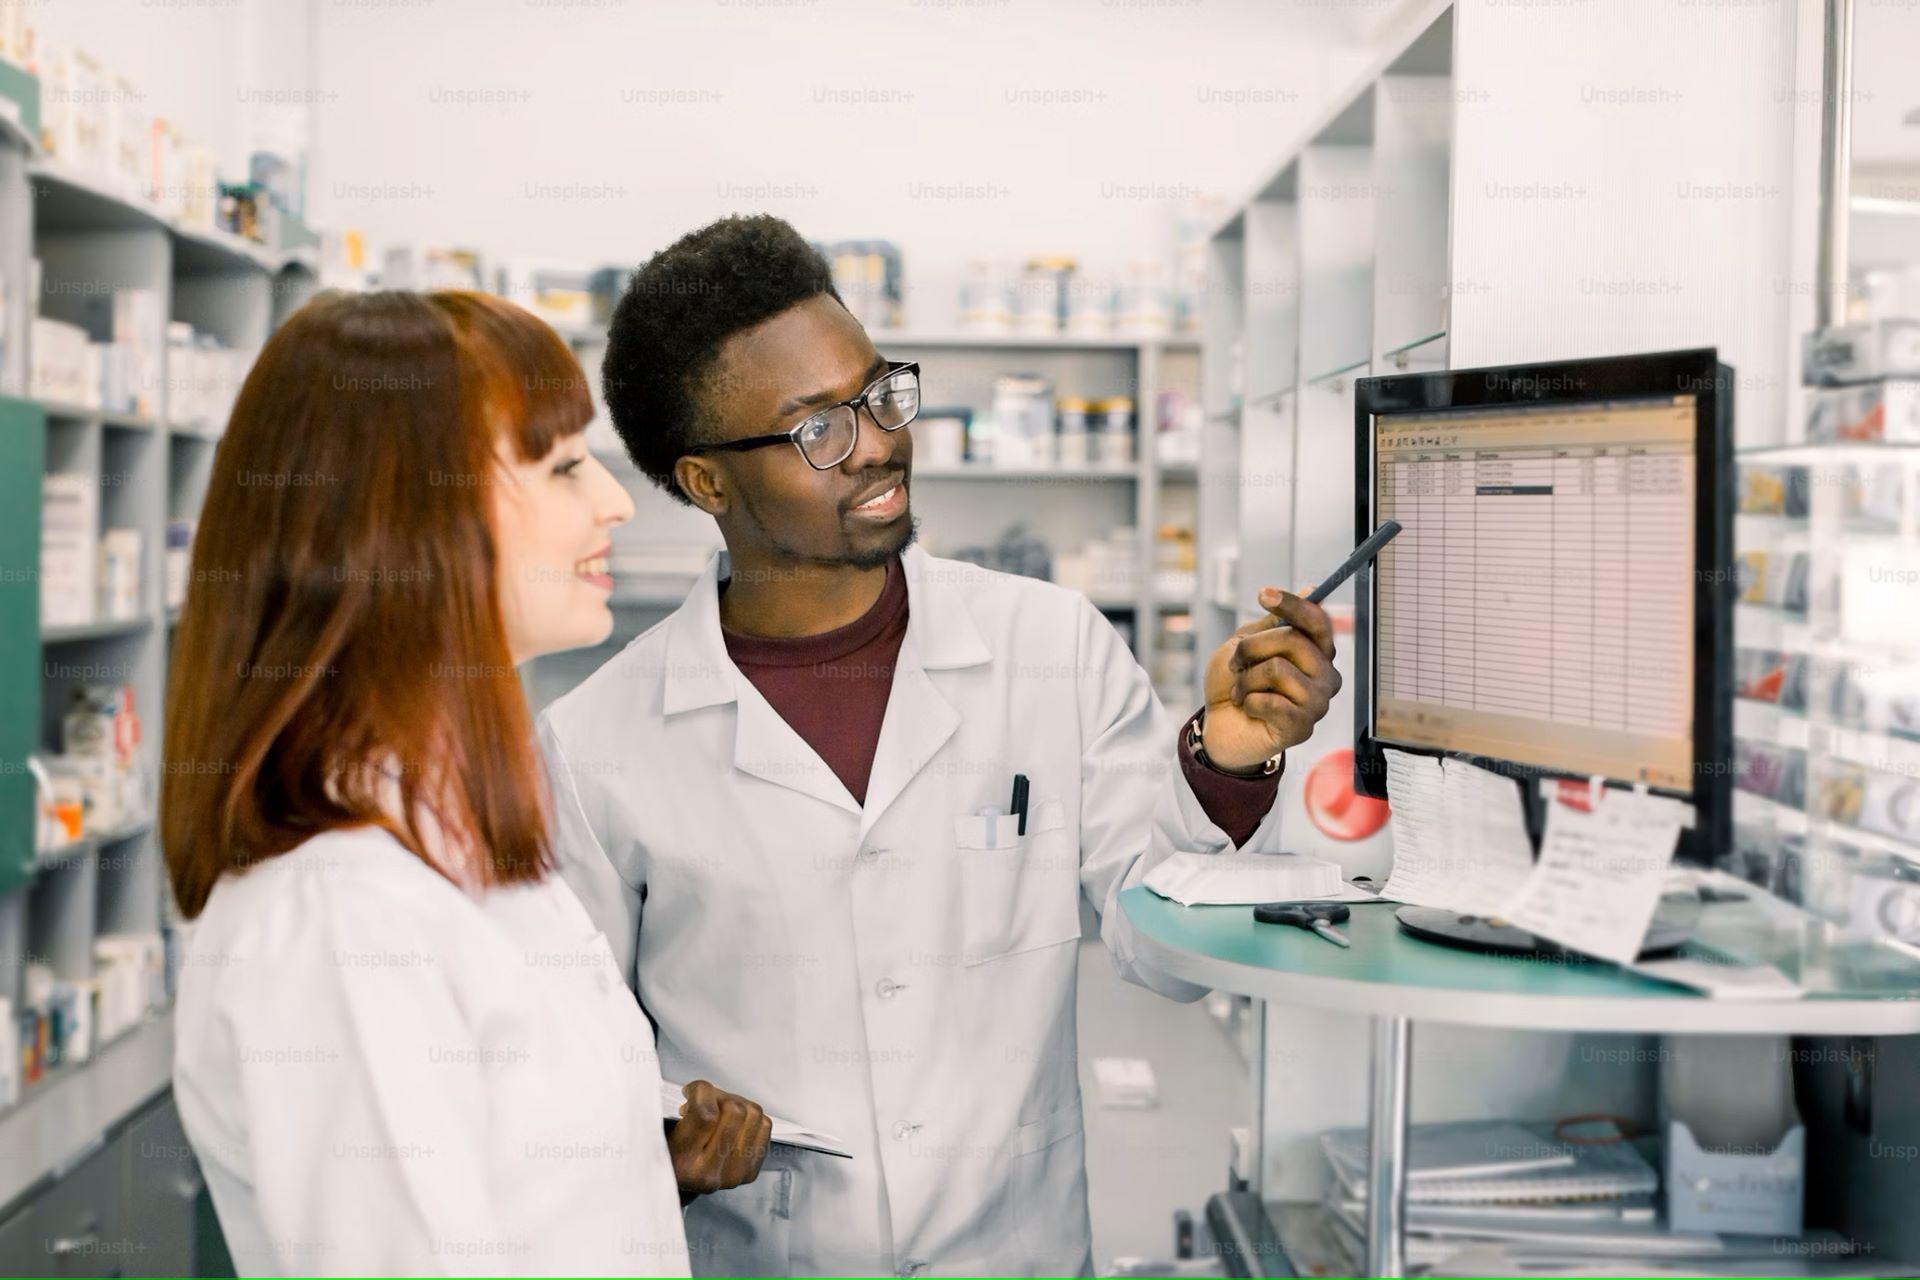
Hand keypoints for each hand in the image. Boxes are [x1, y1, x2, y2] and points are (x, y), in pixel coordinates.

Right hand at [666, 1080, 771, 1203]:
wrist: (672, 1183)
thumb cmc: (663, 1151)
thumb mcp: (657, 1131)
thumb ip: (672, 1111)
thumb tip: (701, 1089)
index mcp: (681, 1164)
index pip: (706, 1114)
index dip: (701, 1091)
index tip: (690, 1091)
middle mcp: (709, 1174)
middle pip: (735, 1110)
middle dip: (718, 1095)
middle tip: (704, 1100)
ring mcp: (733, 1175)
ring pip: (754, 1114)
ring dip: (735, 1102)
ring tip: (716, 1110)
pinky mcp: (749, 1172)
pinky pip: (764, 1125)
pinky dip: (749, 1116)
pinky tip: (729, 1123)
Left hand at [1200, 586, 1340, 771]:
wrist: (1218, 726)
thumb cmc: (1235, 684)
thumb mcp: (1247, 644)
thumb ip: (1275, 622)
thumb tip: (1310, 590)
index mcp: (1316, 652)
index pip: (1317, 620)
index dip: (1293, 604)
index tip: (1263, 594)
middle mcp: (1325, 676)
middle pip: (1293, 640)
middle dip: (1251, 647)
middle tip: (1235, 663)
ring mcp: (1317, 703)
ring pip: (1277, 669)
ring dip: (1246, 679)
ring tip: (1241, 691)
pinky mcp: (1303, 728)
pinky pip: (1271, 701)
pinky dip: (1248, 701)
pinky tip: (1249, 708)